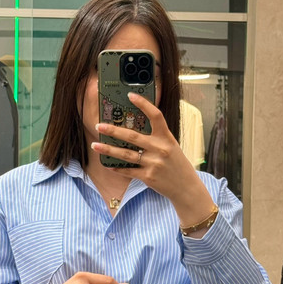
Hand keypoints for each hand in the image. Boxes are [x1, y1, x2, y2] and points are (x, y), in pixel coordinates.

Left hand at [91, 92, 214, 221]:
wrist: (186, 187)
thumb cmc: (178, 165)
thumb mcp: (172, 146)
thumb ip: (157, 138)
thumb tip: (136, 129)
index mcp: (166, 138)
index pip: (155, 116)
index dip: (143, 104)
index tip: (130, 96)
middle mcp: (160, 149)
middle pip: (132, 136)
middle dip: (113, 130)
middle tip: (99, 126)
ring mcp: (153, 164)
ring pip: (126, 154)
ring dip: (108, 149)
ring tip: (95, 145)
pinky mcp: (148, 177)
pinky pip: (128, 171)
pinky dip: (117, 168)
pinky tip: (108, 165)